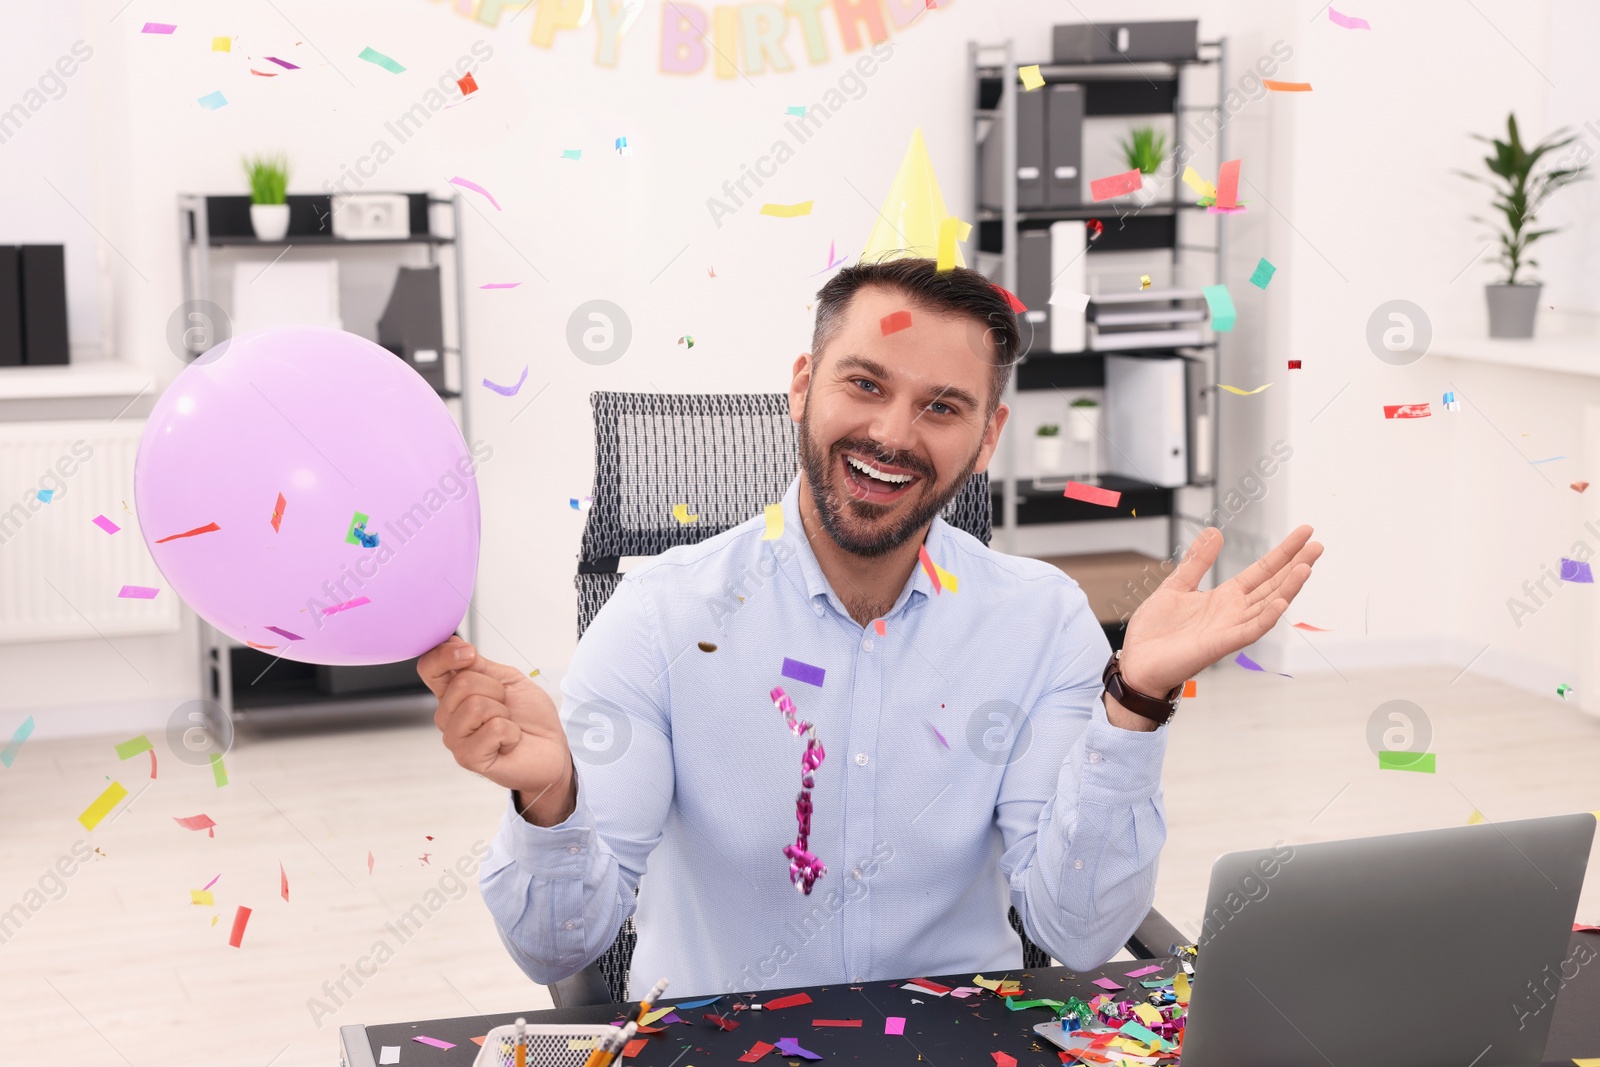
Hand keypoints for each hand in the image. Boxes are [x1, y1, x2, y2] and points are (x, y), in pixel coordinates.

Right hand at [420, 635, 575, 825]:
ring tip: (507, 724)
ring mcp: (455, 738)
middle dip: (495, 689)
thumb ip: (478, 665)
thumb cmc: (529, 716)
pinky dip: (511, 732)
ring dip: (503, 712)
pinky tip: (509, 741)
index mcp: (454, 694)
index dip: (444, 655)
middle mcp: (448, 716)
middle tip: (506, 706)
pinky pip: (492, 729)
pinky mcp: (468, 758)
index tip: (470, 653)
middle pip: (461, 683)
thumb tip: (452, 643)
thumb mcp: (507, 680)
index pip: (429, 668)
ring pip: (475, 706)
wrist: (551, 748)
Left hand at [1117, 525, 1322, 695]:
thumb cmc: (1155, 631)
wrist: (1137, 662)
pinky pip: (1250, 630)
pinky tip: (1282, 601)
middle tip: (1318, 544)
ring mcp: (1230, 628)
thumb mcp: (1176, 586)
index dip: (1282, 552)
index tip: (1305, 532)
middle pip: (1272, 585)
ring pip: (1267, 606)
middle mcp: (1233, 612)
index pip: (1261, 571)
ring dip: (1288, 588)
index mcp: (1224, 597)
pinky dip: (1267, 617)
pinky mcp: (1220, 644)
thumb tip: (1216, 532)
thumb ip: (1197, 561)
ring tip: (1307, 566)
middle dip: (1295, 565)